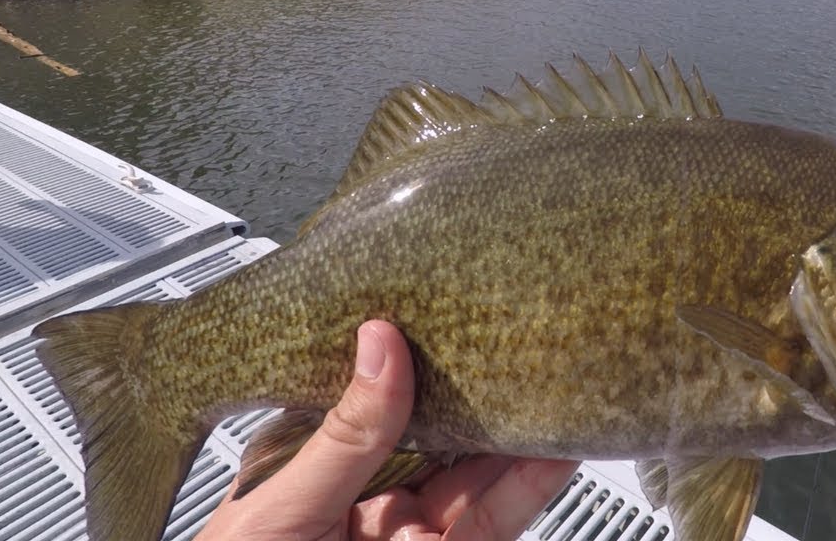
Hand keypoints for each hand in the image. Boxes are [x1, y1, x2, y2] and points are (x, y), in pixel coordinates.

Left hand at [196, 320, 580, 540]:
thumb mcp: (280, 510)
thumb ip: (345, 437)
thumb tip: (380, 346)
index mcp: (308, 473)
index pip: (367, 402)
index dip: (407, 360)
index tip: (444, 317)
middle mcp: (363, 501)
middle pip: (434, 433)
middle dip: (475, 389)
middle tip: (515, 339)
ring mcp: (409, 534)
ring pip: (476, 474)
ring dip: (515, 430)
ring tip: (548, 381)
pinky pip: (497, 519)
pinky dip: (532, 483)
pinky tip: (555, 447)